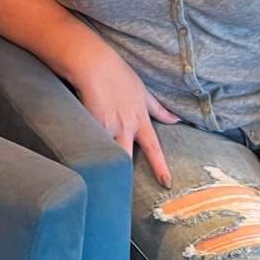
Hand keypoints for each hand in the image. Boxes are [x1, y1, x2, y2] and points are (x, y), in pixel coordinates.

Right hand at [74, 52, 178, 186]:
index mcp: (140, 120)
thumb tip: (176, 120)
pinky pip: (91, 144)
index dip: (161, 168)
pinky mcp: (90, 123)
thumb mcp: (143, 91)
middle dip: (124, 177)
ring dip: (106, 168)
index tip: (167, 184)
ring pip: (108, 155)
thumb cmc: (118, 74)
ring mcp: (107, 126)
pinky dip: (88, 153)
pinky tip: (83, 164)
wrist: (94, 63)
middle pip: (127, 159)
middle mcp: (125, 127)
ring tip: (100, 186)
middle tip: (124, 196)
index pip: (154, 149)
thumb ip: (159, 109)